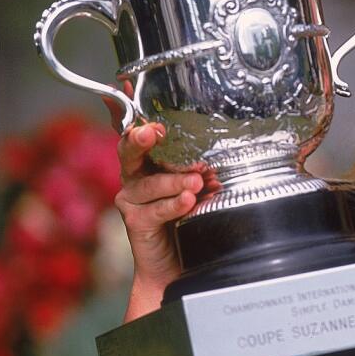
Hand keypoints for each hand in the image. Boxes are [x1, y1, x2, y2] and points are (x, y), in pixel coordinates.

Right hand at [105, 90, 220, 319]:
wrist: (178, 266)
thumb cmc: (192, 220)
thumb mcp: (203, 184)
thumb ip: (205, 163)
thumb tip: (227, 143)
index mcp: (149, 161)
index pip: (135, 130)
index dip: (126, 109)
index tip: (127, 89)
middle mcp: (135, 176)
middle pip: (128, 149)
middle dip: (140, 138)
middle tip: (152, 131)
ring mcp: (132, 200)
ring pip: (148, 183)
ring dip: (173, 180)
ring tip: (196, 181)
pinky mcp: (135, 222)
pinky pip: (153, 210)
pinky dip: (172, 204)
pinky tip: (188, 201)